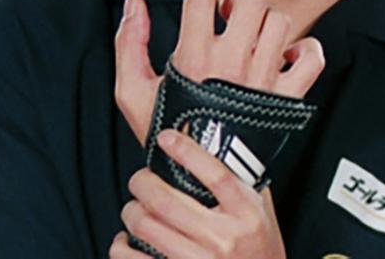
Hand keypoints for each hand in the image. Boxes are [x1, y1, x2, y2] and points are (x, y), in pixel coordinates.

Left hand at [108, 129, 285, 258]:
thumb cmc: (260, 248)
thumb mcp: (262, 211)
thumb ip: (241, 184)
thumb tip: (214, 148)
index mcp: (246, 213)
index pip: (215, 174)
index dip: (187, 152)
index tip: (167, 137)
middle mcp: (222, 238)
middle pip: (166, 201)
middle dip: (142, 182)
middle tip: (141, 178)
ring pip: (145, 227)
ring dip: (131, 212)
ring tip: (135, 208)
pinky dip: (122, 246)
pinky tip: (128, 240)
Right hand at [113, 0, 324, 143]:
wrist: (201, 176)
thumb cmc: (168, 130)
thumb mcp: (132, 91)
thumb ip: (129, 43)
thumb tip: (133, 2)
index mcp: (194, 57)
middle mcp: (233, 62)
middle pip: (251, 0)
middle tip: (231, 9)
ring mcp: (264, 78)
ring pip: (280, 21)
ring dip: (268, 20)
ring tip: (254, 33)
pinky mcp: (288, 95)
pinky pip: (312, 58)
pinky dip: (306, 50)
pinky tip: (286, 54)